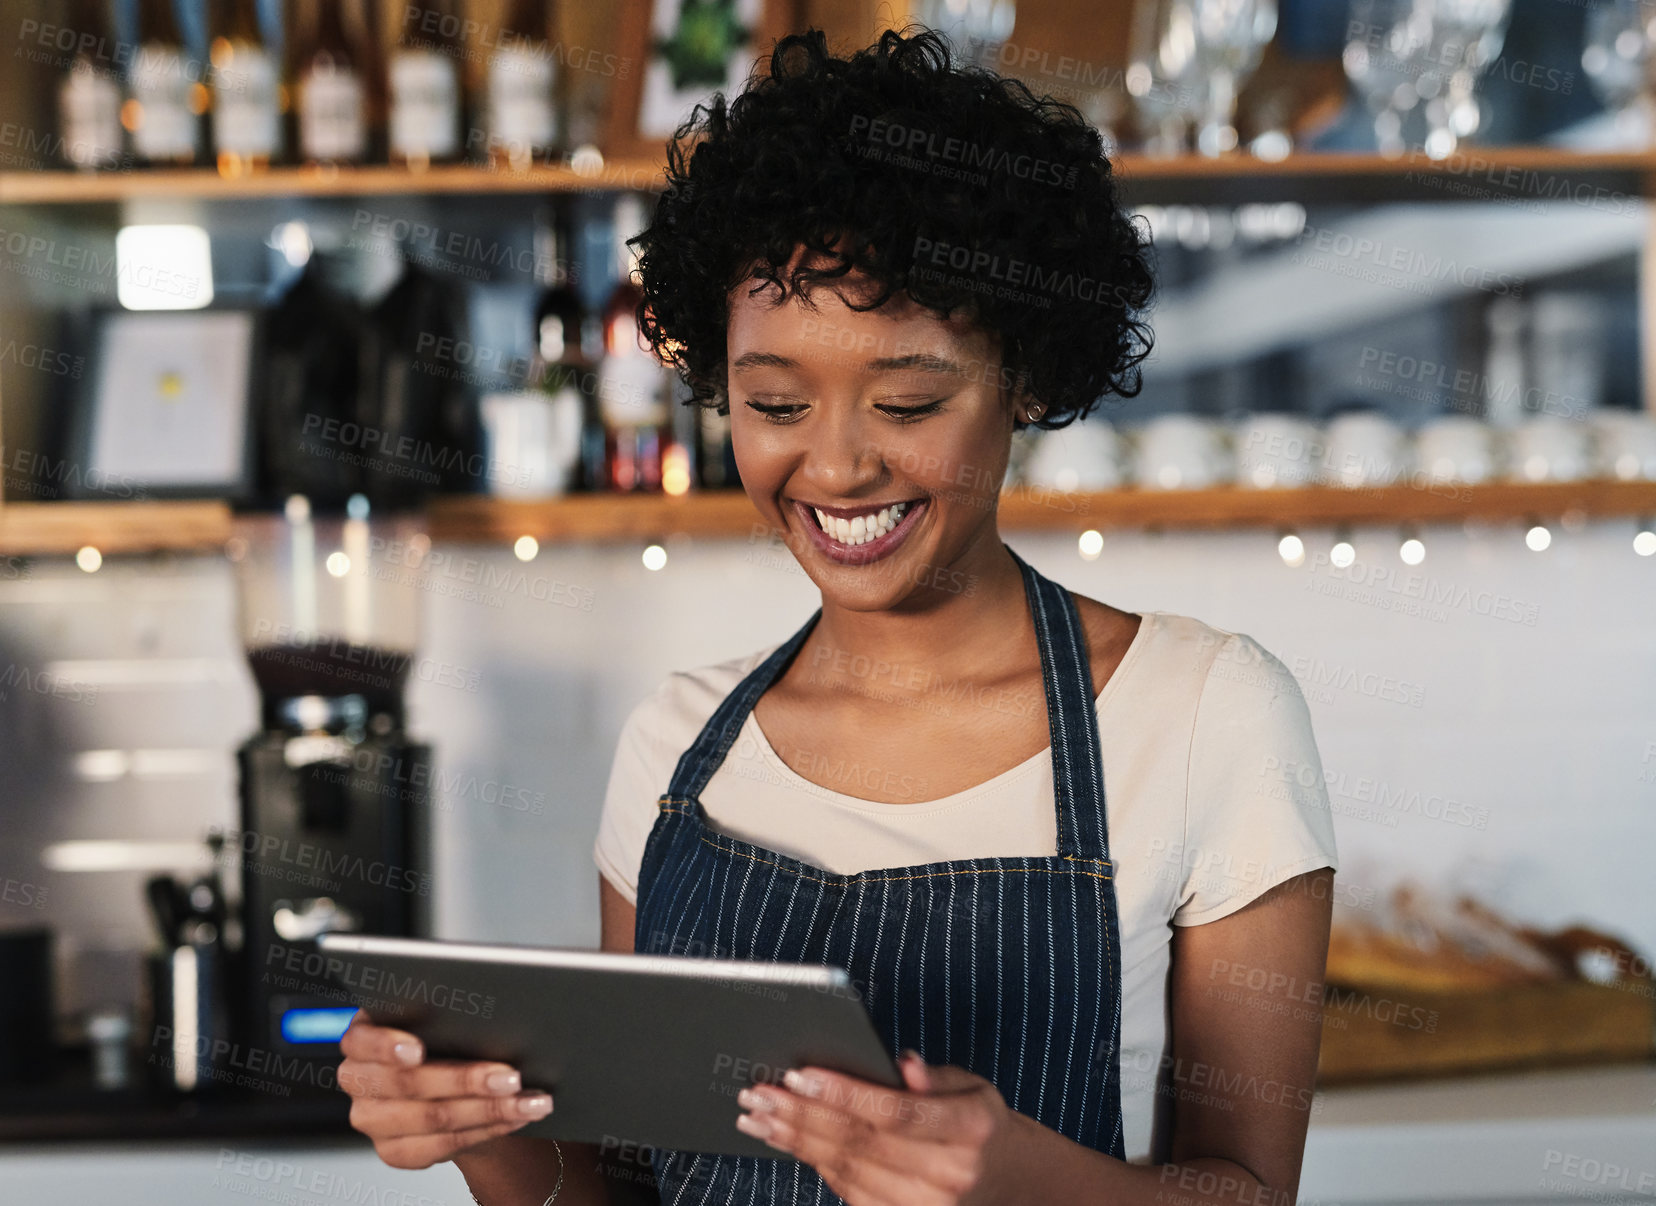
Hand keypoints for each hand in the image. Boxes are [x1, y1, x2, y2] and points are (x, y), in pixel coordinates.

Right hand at [337, 1010, 553, 1169]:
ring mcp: (372, 1120)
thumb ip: (445, 1014)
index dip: (388, 1047)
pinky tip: (515, 1117)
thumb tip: (492, 1009)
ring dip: (490, 1110)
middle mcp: (358, 1081)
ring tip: (529, 1101)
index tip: (418, 1050)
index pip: (364, 1042)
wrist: (448, 1083)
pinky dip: (488, 1129)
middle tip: (512, 1077)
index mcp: (361, 1038)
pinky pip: (444, 1144)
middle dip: (467, 1080)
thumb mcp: (438, 1017)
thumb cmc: (443, 1038)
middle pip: (410, 1084)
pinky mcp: (395, 1151)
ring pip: (434, 1118)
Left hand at [734, 1051, 1030, 1205]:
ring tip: (759, 1115)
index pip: (896, 1111)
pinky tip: (786, 1139)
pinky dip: (813, 1162)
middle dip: (802, 1114)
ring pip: (847, 1169)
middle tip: (760, 1092)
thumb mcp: (973, 1087)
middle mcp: (950, 1175)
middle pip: (862, 1142)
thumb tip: (904, 1063)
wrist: (1004, 1183)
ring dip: (796, 1140)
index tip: (800, 1073)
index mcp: (970, 1129)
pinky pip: (848, 1190)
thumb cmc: (978, 1124)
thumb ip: (936, 1076)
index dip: (845, 1093)